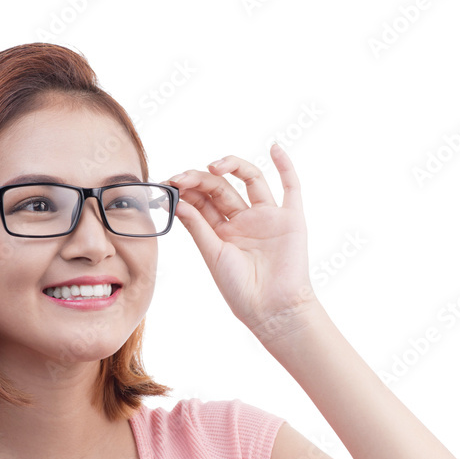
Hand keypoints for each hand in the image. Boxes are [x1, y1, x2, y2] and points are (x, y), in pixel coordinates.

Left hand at [162, 143, 318, 342]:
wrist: (271, 310)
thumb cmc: (240, 290)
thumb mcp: (212, 255)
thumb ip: (198, 226)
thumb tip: (178, 200)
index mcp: (222, 231)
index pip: (202, 200)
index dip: (186, 189)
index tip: (169, 183)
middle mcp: (244, 221)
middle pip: (221, 188)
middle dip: (200, 179)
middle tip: (183, 176)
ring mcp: (267, 218)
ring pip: (250, 180)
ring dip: (232, 166)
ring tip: (214, 165)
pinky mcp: (291, 220)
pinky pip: (291, 188)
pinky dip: (285, 166)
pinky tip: (275, 148)